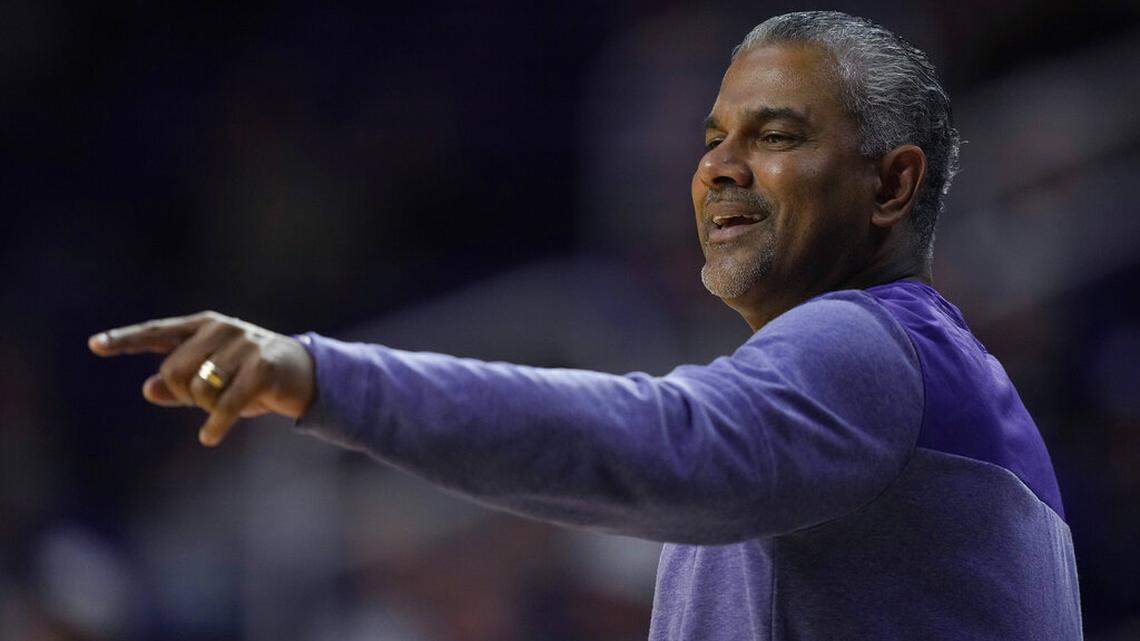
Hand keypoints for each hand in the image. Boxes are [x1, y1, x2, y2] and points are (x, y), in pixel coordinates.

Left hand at [88, 311, 315, 446]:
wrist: (306, 374)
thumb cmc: (252, 376)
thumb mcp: (214, 379)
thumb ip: (180, 385)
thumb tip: (147, 389)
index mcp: (204, 326)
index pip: (157, 332)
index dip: (125, 340)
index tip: (94, 346)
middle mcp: (221, 329)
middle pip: (174, 372)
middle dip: (185, 396)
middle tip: (208, 402)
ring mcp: (244, 345)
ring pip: (200, 390)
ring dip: (208, 408)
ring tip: (225, 407)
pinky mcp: (262, 367)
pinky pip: (225, 404)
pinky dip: (215, 425)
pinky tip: (209, 438)